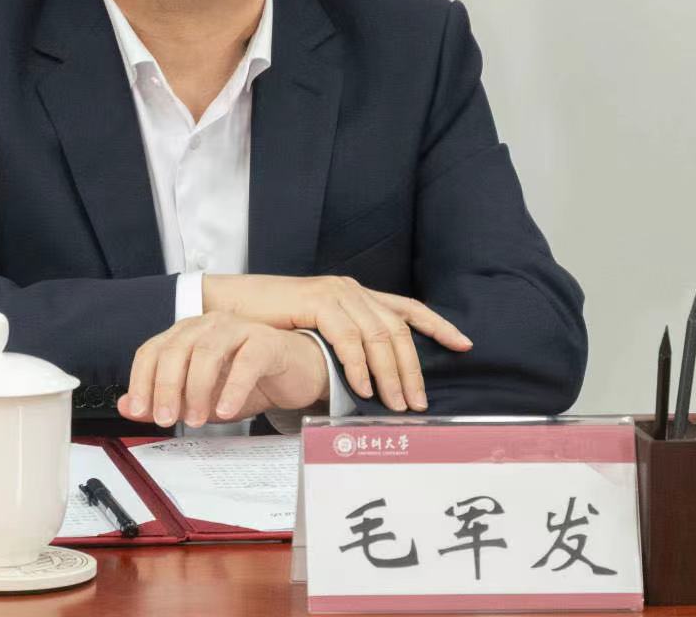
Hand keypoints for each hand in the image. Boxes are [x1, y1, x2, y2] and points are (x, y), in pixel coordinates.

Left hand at [116, 314, 328, 427]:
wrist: (296, 373)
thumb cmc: (249, 381)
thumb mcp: (201, 397)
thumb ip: (164, 399)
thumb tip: (127, 407)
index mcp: (187, 334)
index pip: (152, 350)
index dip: (142, 381)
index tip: (141, 411)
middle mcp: (208, 326)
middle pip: (176, 349)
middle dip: (167, 387)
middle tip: (168, 419)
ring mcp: (239, 329)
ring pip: (207, 351)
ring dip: (197, 388)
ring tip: (198, 418)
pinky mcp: (267, 341)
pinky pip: (246, 361)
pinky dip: (233, 387)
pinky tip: (227, 410)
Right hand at [202, 274, 472, 411]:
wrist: (230, 304)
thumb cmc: (270, 323)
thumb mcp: (316, 331)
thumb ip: (344, 342)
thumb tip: (372, 375)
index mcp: (357, 295)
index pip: (407, 308)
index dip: (439, 325)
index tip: (465, 345)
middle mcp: (352, 290)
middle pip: (398, 330)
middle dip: (412, 369)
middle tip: (419, 403)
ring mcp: (336, 292)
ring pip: (379, 336)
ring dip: (390, 375)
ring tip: (395, 405)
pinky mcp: (317, 300)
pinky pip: (348, 338)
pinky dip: (358, 365)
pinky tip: (361, 388)